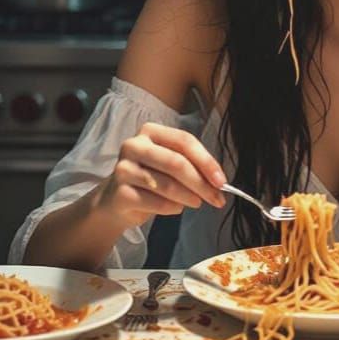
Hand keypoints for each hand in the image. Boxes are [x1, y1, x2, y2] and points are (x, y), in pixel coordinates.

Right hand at [95, 122, 226, 227]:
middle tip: (217, 198)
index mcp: (150, 131)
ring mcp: (123, 169)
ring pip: (167, 184)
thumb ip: (191, 166)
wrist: (116, 201)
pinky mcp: (120, 193)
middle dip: (201, 183)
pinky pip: (156, 202)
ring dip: (189, 197)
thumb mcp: (169, 164)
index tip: (221, 180)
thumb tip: (218, 181)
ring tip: (197, 202)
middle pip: (176, 163)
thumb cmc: (150, 179)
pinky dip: (172, 208)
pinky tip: (176, 208)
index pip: (184, 141)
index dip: (206, 161)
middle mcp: (134, 145)